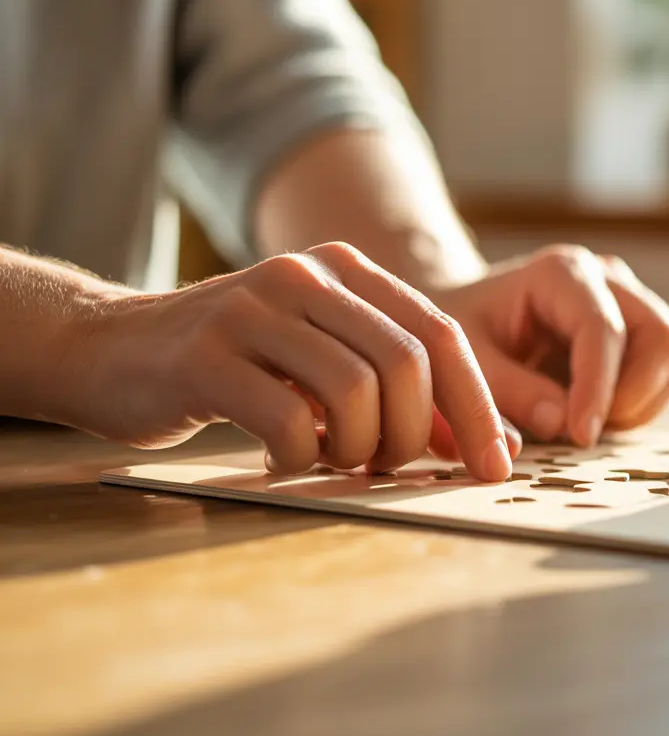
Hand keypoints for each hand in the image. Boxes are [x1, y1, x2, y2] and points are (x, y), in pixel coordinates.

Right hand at [72, 243, 518, 478]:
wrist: (107, 348)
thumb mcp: (321, 361)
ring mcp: (253, 310)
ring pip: (356, 391)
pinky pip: (290, 421)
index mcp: (345, 270)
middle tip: (388, 465)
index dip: (477, 406)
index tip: (495, 465)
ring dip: (359, 448)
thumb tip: (483, 442)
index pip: (441, 334)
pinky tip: (283, 456)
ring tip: (332, 457)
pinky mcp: (206, 356)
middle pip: (408, 362)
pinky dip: (302, 457)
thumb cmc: (234, 367)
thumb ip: (396, 388)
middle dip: (417, 434)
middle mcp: (305, 276)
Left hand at [428, 245, 668, 446]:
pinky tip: (596, 413)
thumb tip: (561, 423)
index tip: (580, 435)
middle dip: (632, 394)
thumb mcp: (463, 360)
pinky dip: (641, 404)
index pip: (603, 328)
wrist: (468, 316)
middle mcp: (607, 279)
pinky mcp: (640, 332)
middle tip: (584, 430)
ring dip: (639, 402)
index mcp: (561, 273)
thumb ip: (509, 391)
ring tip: (583, 421)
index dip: (598, 387)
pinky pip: (668, 373)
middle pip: (661, 336)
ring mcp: (631, 303)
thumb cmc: (462, 333)